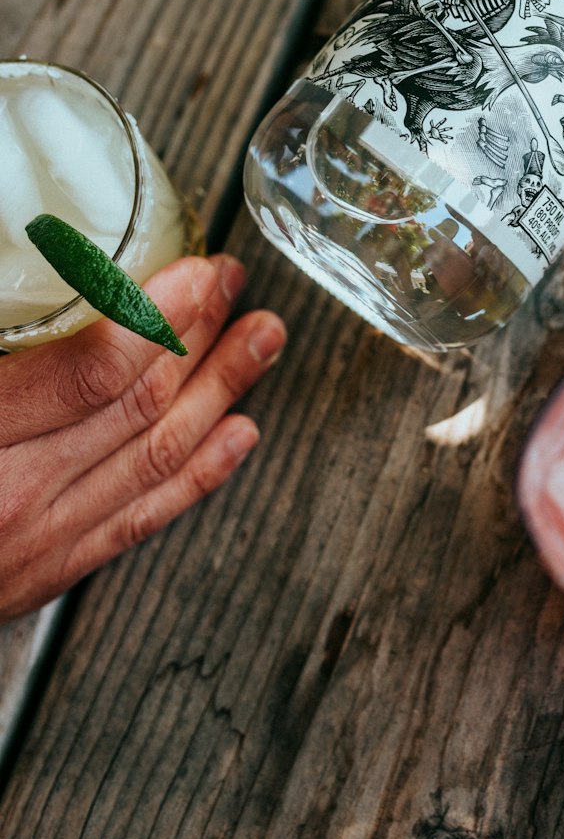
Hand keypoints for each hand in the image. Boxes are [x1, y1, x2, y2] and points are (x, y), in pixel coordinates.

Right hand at [0, 255, 283, 621]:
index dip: (158, 316)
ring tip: (263, 340)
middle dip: (201, 336)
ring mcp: (39, 542)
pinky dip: (202, 475)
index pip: (91, 372)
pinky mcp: (50, 569)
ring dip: (222, 390)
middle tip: (237, 283)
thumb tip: (24, 269)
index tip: (199, 270)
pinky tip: (242, 434)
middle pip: (139, 406)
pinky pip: (143, 518)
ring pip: (157, 457)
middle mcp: (14, 498)